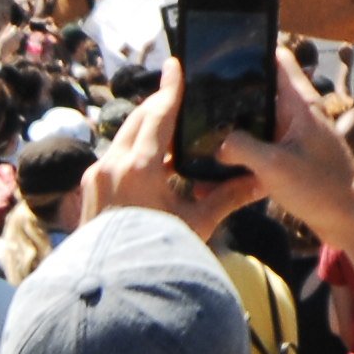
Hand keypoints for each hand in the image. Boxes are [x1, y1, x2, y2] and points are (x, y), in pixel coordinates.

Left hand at [76, 68, 266, 242]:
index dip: (171, 88)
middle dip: (159, 104)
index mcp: (140, 166)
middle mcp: (113, 164)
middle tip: (179, 94)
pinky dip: (134, 147)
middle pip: (138, 119)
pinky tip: (152, 160)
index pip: (158, 114)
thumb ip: (227, 196)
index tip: (177, 66)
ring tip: (169, 127)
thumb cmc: (159, 252)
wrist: (114, 286)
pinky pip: (115, 155)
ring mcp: (97, 176)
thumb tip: (262, 181)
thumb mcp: (197, 223)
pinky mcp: (90, 189)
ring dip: (146, 126)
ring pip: (124, 136)